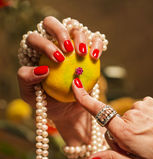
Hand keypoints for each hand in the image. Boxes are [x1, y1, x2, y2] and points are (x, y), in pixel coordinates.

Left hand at [17, 16, 102, 144]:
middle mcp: (52, 43)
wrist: (66, 110)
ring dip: (80, 38)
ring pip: (75, 29)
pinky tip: (95, 57)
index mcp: (35, 51)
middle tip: (67, 49)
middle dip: (59, 32)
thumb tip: (41, 68)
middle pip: (52, 24)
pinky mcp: (88, 50)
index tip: (57, 59)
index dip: (44, 44)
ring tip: (82, 54)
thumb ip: (26, 79)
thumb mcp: (30, 95)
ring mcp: (71, 45)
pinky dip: (96, 45)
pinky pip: (94, 41)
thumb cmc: (46, 101)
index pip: (35, 39)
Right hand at [72, 80, 152, 158]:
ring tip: (149, 140)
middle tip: (138, 149)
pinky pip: (138, 112)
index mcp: (125, 133)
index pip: (99, 113)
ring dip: (132, 129)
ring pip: (126, 120)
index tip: (75, 85)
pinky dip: (142, 121)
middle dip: (120, 138)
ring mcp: (142, 107)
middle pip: (113, 126)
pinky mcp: (151, 103)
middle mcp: (132, 116)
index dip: (85, 99)